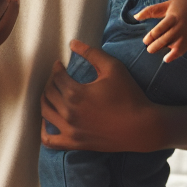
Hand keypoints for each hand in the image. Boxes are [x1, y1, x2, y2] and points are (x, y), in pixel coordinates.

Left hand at [41, 39, 165, 151]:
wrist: (143, 128)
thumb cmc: (129, 95)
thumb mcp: (113, 68)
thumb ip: (92, 53)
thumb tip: (72, 43)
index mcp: (75, 94)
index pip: (56, 77)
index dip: (56, 68)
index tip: (60, 64)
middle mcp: (68, 113)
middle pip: (48, 93)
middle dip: (50, 82)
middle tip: (57, 77)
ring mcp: (70, 130)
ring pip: (45, 113)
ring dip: (45, 100)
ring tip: (52, 93)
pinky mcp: (75, 143)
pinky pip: (49, 140)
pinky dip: (43, 131)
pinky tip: (48, 121)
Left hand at [135, 0, 186, 61]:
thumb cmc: (182, 6)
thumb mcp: (166, 5)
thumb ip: (151, 10)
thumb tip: (135, 17)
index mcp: (173, 17)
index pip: (160, 28)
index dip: (151, 36)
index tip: (145, 41)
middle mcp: (180, 27)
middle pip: (165, 39)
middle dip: (155, 45)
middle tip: (148, 48)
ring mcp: (185, 35)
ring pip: (173, 46)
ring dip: (162, 50)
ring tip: (153, 50)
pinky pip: (181, 51)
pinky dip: (174, 56)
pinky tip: (166, 59)